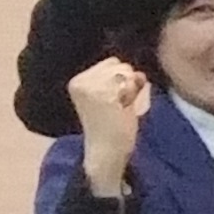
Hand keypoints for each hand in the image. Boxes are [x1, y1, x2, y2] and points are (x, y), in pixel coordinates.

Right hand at [68, 56, 149, 193]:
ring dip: (133, 87)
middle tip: (120, 103)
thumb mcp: (102, 97)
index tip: (115, 98)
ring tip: (122, 106)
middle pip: (120, 64)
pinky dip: (136, 93)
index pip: (111, 62)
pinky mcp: (108, 95)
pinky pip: (133, 82)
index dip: (121, 78)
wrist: (107, 151)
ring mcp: (94, 88)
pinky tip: (126, 108)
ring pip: (128, 71)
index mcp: (77, 82)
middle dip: (128, 80)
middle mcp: (82, 82)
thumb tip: (135, 66)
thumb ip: (111, 78)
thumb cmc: (110, 125)